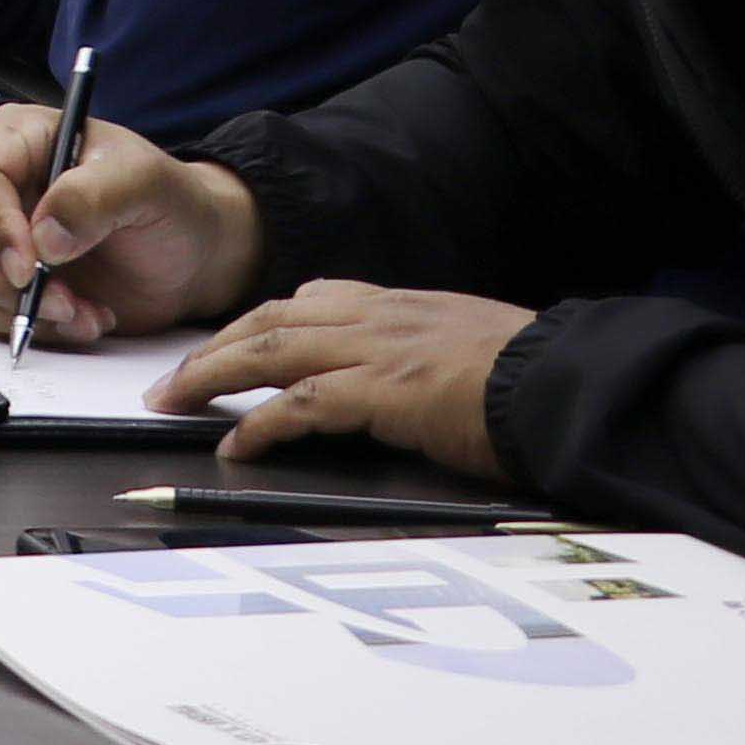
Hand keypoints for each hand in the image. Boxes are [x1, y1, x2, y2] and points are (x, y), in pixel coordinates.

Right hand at [0, 107, 262, 346]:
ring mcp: (0, 239)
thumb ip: (95, 196)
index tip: (29, 267)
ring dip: (20, 311)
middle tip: (60, 302)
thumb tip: (44, 235)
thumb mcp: (146, 182)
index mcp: (22, 140)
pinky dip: (34, 328)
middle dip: (1, 281)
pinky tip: (83, 318)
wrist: (194, 257)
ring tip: (84, 312)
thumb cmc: (171, 204)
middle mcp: (1, 187)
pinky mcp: (9, 283)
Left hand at [153, 284, 533, 477]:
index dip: (256, 321)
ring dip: (212, 375)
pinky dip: (261, 423)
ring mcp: (379, 350)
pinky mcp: (387, 392)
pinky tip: (235, 444)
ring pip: (270, 351)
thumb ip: (422, 350)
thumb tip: (400, 379)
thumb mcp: (468, 343)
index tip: (225, 342)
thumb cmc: (535, 377)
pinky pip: (303, 404)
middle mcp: (379, 316)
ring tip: (174, 401)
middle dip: (213, 346)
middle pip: (270, 320)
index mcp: (400, 304)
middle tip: (171, 376)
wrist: (573, 383)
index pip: (308, 300)